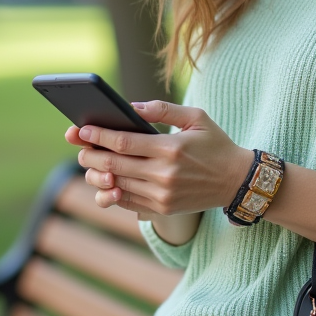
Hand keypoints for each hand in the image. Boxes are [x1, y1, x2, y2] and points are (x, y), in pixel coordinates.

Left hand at [64, 101, 253, 215]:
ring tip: (90, 164)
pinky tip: (106, 181)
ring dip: (97, 175)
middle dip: (90, 155)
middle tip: (78, 147)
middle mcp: (164, 175)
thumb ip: (163, 109)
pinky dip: (113, 192)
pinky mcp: (162, 209)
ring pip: (117, 185)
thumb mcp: (196, 118)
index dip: (99, 136)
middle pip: (114, 166)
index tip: (82, 129)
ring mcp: (162, 195)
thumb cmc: (216, 144)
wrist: (237, 181)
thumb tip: (131, 106)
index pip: (124, 143)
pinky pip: (128, 202)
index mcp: (171, 148)